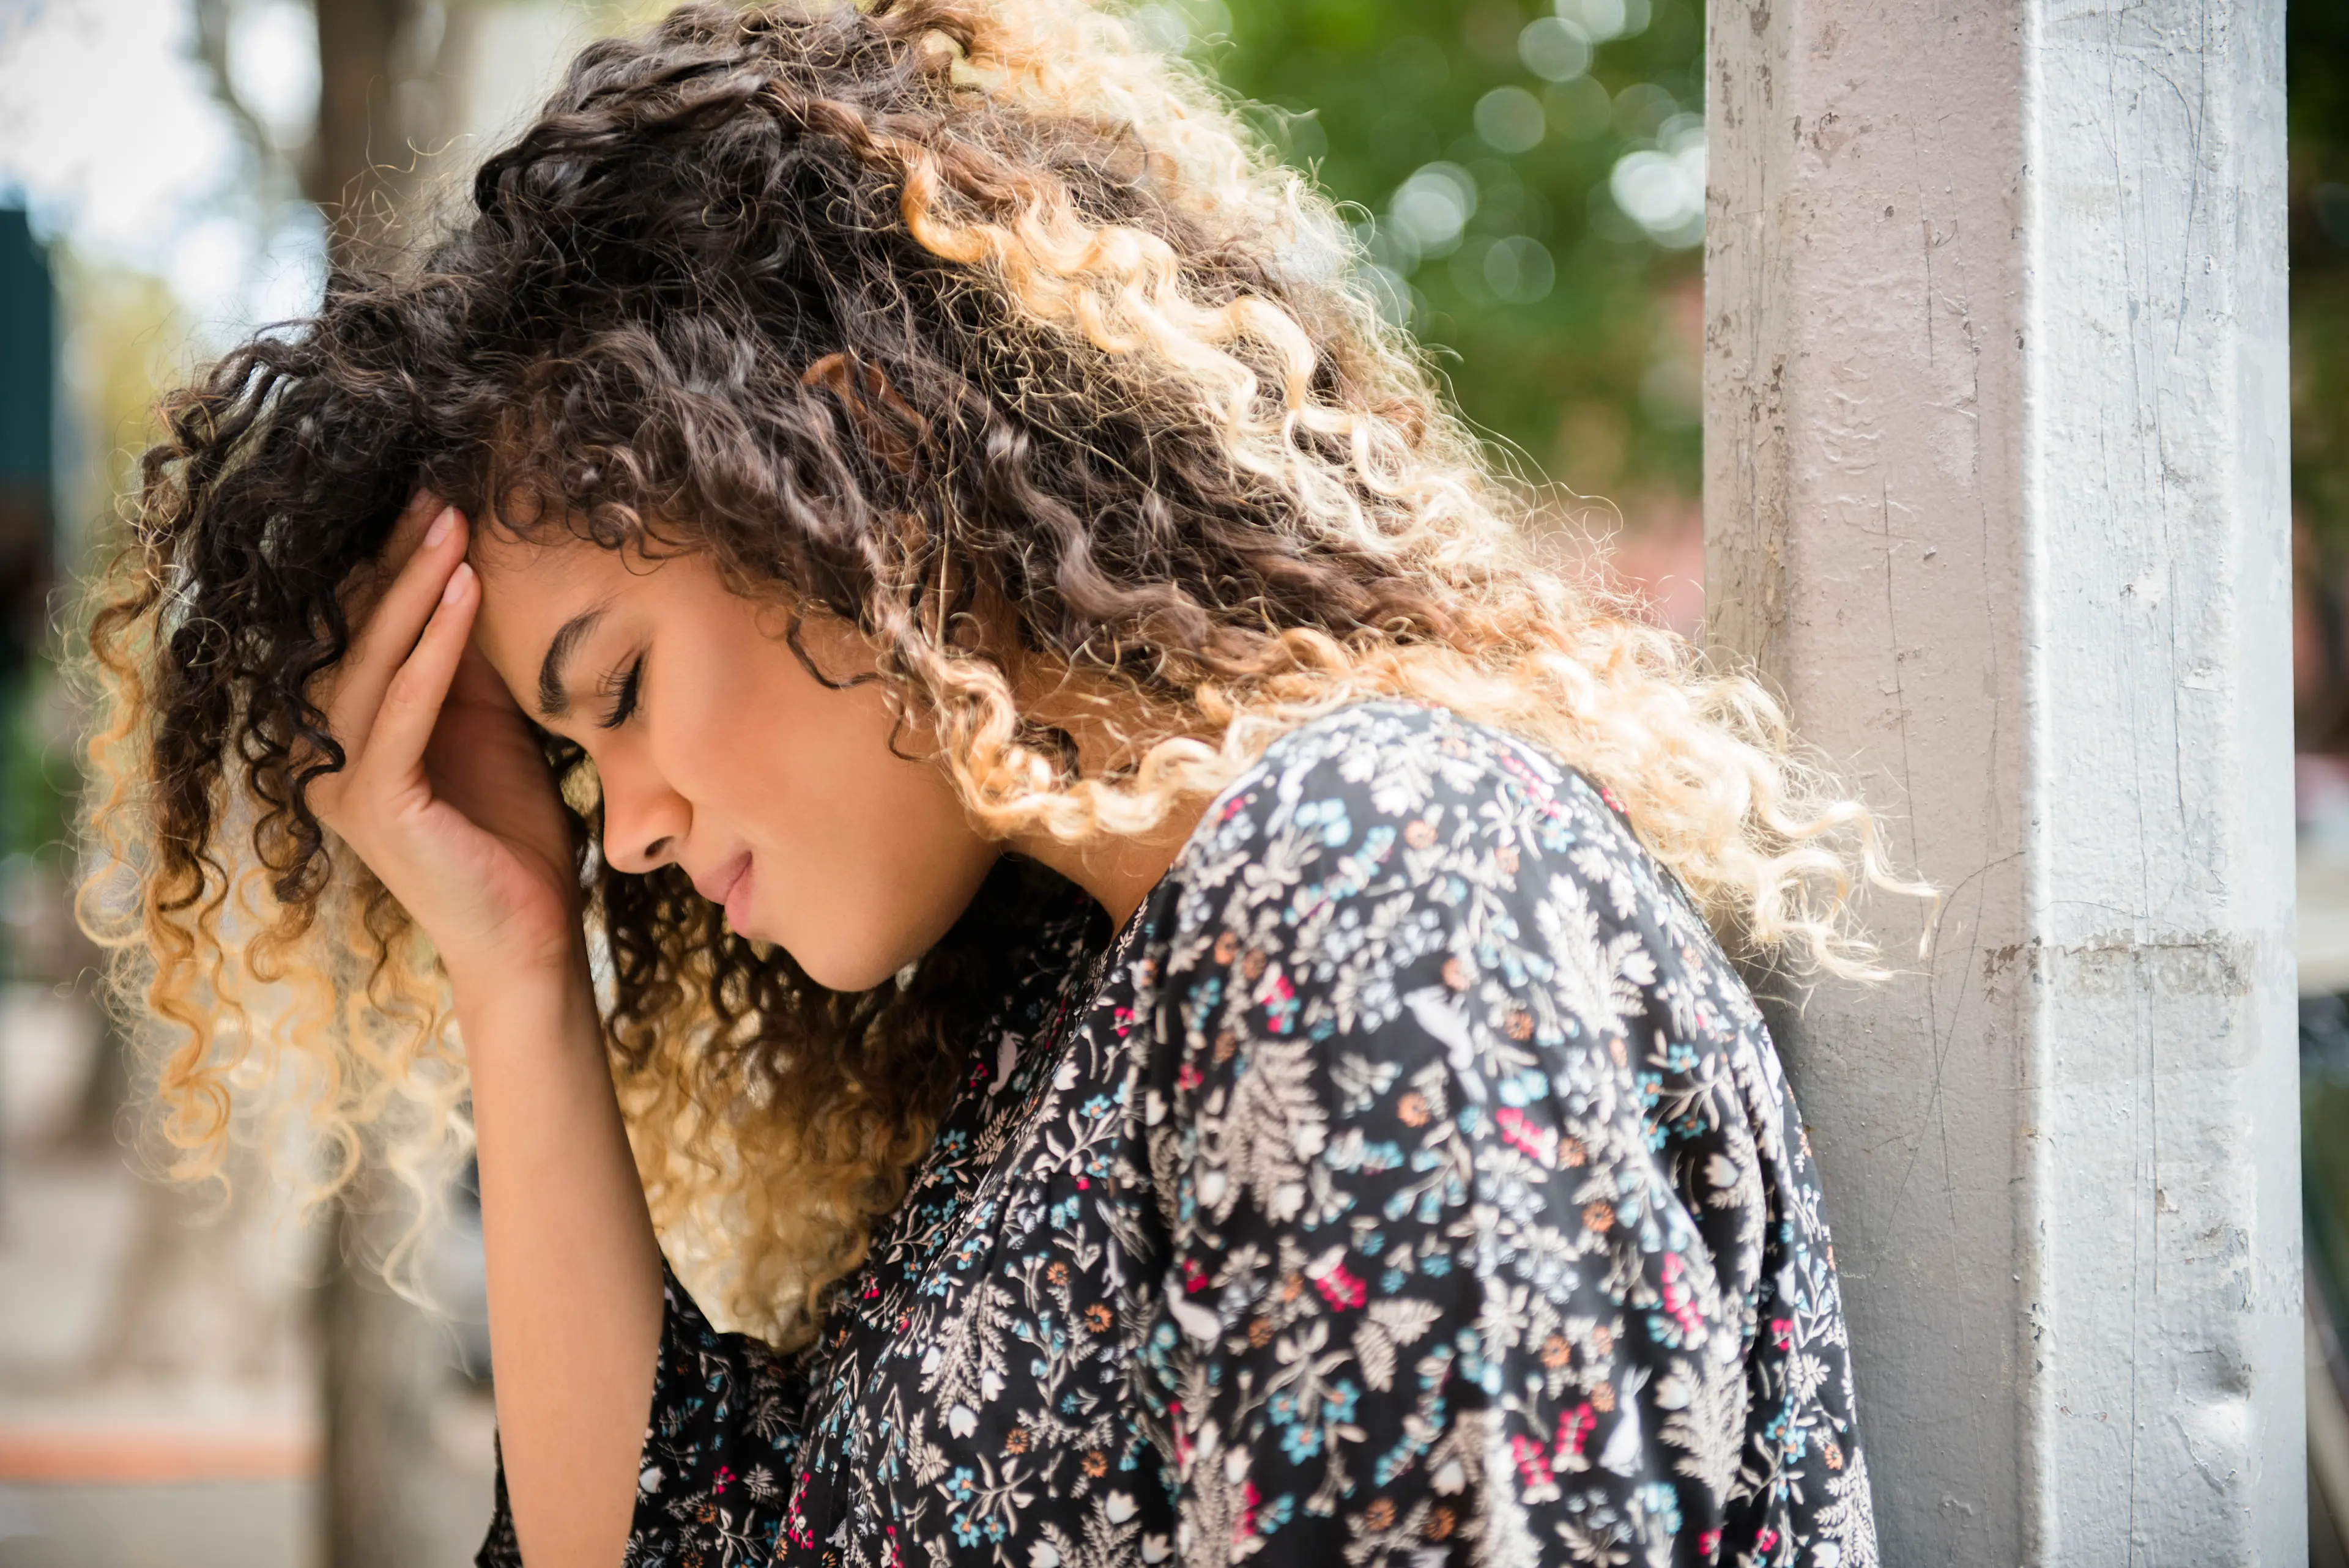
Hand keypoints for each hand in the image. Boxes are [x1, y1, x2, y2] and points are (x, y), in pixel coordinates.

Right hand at [305, 492, 584, 992]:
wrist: (533, 936)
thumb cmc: (518, 834)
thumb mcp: (496, 728)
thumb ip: (474, 666)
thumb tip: (478, 575)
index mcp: (352, 735)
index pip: (365, 633)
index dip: (394, 565)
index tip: (436, 498)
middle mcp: (330, 754)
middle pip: (357, 636)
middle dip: (398, 560)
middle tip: (440, 492)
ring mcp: (343, 782)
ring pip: (372, 663)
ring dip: (414, 590)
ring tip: (453, 527)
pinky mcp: (376, 807)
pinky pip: (403, 710)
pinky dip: (434, 651)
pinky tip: (463, 596)